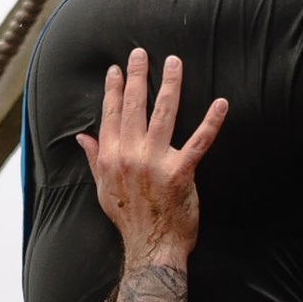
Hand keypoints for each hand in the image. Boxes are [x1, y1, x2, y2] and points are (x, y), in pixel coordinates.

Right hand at [77, 49, 226, 270]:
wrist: (151, 248)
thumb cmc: (130, 220)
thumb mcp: (103, 189)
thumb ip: (94, 159)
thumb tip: (82, 137)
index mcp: (110, 158)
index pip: (110, 114)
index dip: (114, 89)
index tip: (117, 69)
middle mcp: (129, 156)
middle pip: (134, 106)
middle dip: (137, 76)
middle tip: (141, 53)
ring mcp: (155, 163)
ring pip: (163, 114)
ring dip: (169, 85)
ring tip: (173, 63)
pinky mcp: (180, 173)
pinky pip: (198, 142)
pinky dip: (211, 122)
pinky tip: (221, 103)